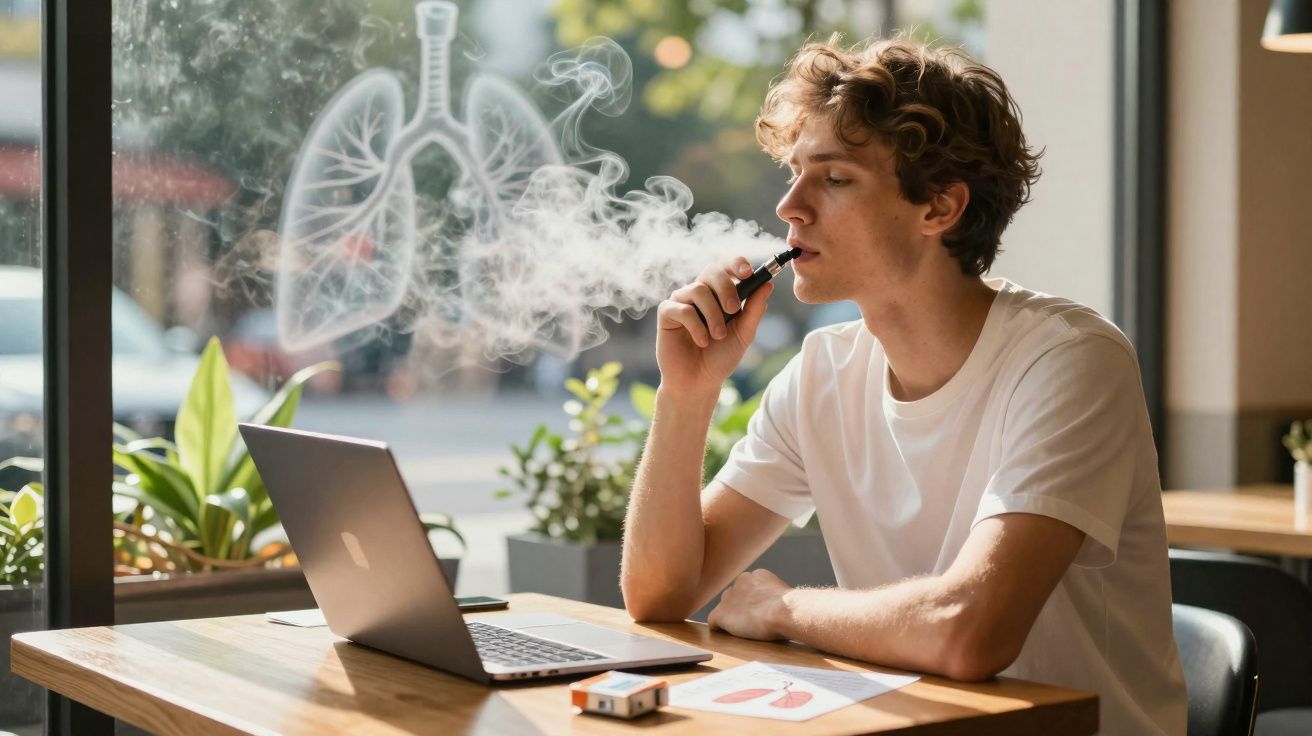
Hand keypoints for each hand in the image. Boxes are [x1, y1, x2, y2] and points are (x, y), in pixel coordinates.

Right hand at [655, 257, 774, 397]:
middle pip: (711, 271)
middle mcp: (699, 292)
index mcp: (719, 293)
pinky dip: (696, 326)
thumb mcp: (744, 334)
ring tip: (717, 336)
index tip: (748, 272)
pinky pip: (682, 309)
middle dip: (725, 288)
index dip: (736, 264)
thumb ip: (754, 310)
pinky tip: (701, 341)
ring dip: (713, 314)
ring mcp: (681, 301)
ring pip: (698, 290)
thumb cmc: (720, 357)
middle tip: (733, 310)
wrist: (699, 382)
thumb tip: (768, 285)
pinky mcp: (666, 314)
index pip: (726, 266)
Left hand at [706, 569, 792, 640]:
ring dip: (731, 616)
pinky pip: (714, 621)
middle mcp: (740, 581)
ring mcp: (729, 597)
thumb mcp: (784, 596)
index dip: (753, 601)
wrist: (784, 612)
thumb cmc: (791, 609)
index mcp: (756, 575)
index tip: (760, 611)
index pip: (748, 587)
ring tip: (742, 628)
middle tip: (751, 620)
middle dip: (740, 606)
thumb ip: (774, 598)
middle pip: (734, 595)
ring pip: (724, 607)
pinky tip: (726, 633)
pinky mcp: (721, 613)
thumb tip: (777, 608)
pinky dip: (719, 628)